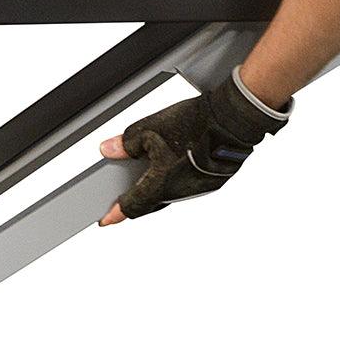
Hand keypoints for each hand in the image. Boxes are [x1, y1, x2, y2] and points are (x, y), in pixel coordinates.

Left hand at [98, 68, 291, 225]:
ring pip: (169, 195)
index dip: (115, 214)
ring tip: (149, 172)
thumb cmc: (196, 125)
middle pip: (150, 204)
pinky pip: (186, 187)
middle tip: (123, 197)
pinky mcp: (212, 182)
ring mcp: (198, 189)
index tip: (105, 220)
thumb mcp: (149, 129)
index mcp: (162, 184)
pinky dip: (175, 180)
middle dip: (136, 200)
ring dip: (157, 188)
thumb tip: (109, 149)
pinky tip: (174, 165)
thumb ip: (125, 144)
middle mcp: (180, 193)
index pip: (132, 206)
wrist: (233, 120)